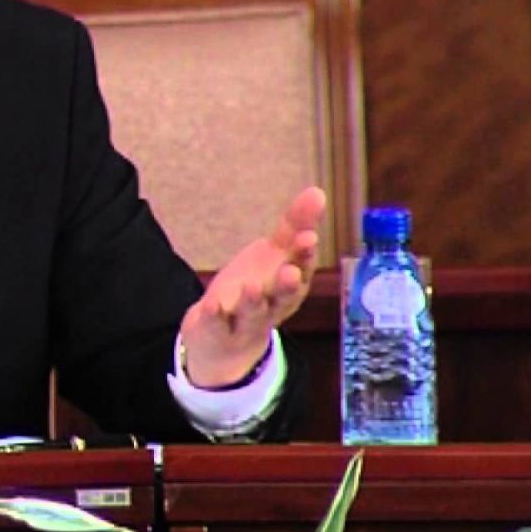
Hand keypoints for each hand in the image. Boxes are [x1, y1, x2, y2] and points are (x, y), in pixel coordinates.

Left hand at [179, 186, 326, 387]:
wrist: (224, 340)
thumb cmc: (258, 289)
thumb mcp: (274, 255)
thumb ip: (294, 225)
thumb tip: (317, 191)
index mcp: (289, 286)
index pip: (301, 269)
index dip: (304, 255)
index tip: (307, 237)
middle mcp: (272, 306)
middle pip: (282, 297)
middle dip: (287, 285)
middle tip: (291, 272)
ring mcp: (244, 321)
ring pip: (252, 313)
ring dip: (253, 302)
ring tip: (252, 288)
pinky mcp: (217, 331)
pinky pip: (217, 325)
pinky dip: (215, 317)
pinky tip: (212, 306)